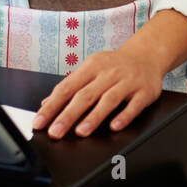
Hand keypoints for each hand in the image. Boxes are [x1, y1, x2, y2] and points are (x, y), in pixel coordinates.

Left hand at [30, 38, 164, 138]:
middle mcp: (108, 73)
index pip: (67, 87)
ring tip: (80, 132)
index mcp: (91, 67)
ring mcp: (127, 81)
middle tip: (55, 132)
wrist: (147, 54)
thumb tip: (46, 103)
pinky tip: (114, 126)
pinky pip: (134, 105)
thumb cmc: (115, 65)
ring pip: (109, 99)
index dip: (52, 106)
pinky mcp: (144, 91)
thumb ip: (71, 86)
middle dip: (68, 115)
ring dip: (94, 116)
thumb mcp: (90, 69)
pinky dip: (124, 116)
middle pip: (85, 95)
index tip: (40, 122)